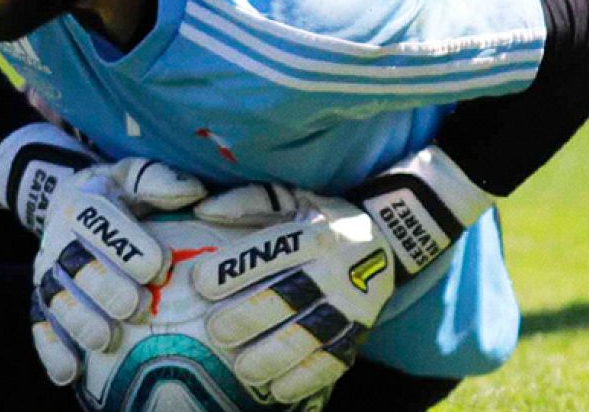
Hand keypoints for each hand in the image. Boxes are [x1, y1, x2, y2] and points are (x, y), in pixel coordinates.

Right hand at [0, 124, 208, 386]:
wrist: (65, 200)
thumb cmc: (116, 192)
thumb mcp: (132, 174)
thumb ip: (160, 179)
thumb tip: (195, 192)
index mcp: (84, 203)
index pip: (100, 221)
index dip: (128, 246)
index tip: (161, 266)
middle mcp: (59, 237)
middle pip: (77, 264)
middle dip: (106, 287)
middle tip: (138, 307)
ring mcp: (47, 270)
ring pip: (56, 297)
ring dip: (79, 320)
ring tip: (105, 341)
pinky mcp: (39, 298)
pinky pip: (40, 324)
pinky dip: (51, 350)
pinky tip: (69, 373)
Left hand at [190, 145, 494, 402]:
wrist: (389, 235)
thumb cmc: (322, 217)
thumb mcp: (291, 197)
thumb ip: (247, 202)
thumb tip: (202, 210)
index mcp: (316, 232)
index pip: (273, 250)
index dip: (235, 267)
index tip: (200, 282)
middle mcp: (336, 269)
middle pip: (290, 296)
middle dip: (249, 317)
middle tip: (216, 331)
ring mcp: (351, 305)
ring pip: (311, 335)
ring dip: (274, 356)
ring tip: (243, 370)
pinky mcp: (360, 332)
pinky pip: (334, 361)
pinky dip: (306, 378)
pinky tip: (278, 391)